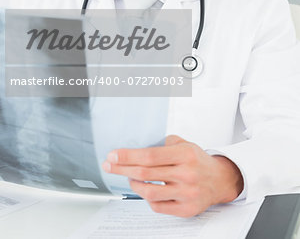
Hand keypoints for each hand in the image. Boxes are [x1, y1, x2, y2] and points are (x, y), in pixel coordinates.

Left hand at [102, 135, 243, 216]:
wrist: (220, 180)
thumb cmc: (197, 159)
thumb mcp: (184, 143)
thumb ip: (163, 144)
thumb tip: (136, 148)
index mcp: (185, 155)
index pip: (150, 156)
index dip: (128, 156)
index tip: (113, 155)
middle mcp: (186, 174)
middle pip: (145, 173)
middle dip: (122, 169)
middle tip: (109, 165)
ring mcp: (186, 194)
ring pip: (149, 192)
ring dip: (133, 184)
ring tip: (128, 177)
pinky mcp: (186, 210)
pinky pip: (157, 206)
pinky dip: (146, 197)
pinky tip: (144, 188)